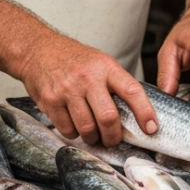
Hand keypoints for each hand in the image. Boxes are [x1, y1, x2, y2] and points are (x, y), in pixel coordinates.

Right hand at [15, 34, 157, 146]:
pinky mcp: (50, 101)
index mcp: (106, 67)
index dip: (145, 112)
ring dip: (93, 138)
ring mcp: (67, 90)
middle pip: (108, 118)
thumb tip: (135, 114)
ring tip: (93, 134)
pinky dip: (73, 133)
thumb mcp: (100, 62)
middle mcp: (88, 78)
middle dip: (113, 136)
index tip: (152, 128)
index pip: (132, 91)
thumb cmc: (72, 59)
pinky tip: (74, 124)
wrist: (37, 49)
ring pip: (87, 128)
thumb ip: (115, 85)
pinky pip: (67, 129)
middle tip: (113, 140)